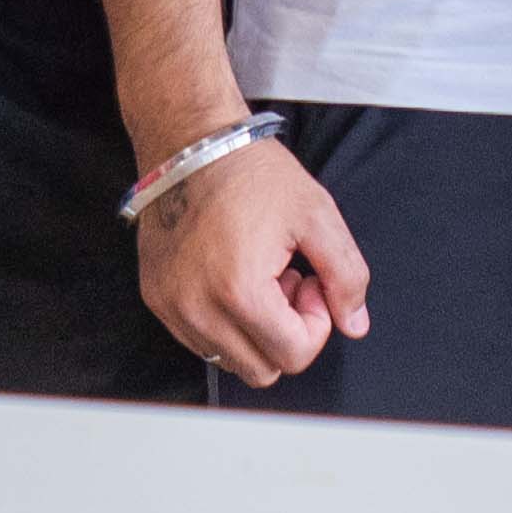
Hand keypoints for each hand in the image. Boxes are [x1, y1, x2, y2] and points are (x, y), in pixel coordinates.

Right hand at [137, 128, 369, 382]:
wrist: (191, 142)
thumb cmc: (249, 171)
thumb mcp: (316, 214)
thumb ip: (346, 275)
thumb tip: (354, 323)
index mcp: (240, 291)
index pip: (294, 356)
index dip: (316, 323)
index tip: (309, 282)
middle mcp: (198, 308)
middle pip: (262, 370)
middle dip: (286, 332)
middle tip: (286, 281)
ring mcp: (172, 307)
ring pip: (230, 361)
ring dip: (254, 330)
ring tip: (258, 276)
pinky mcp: (157, 299)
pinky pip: (200, 341)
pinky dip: (223, 322)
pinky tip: (232, 277)